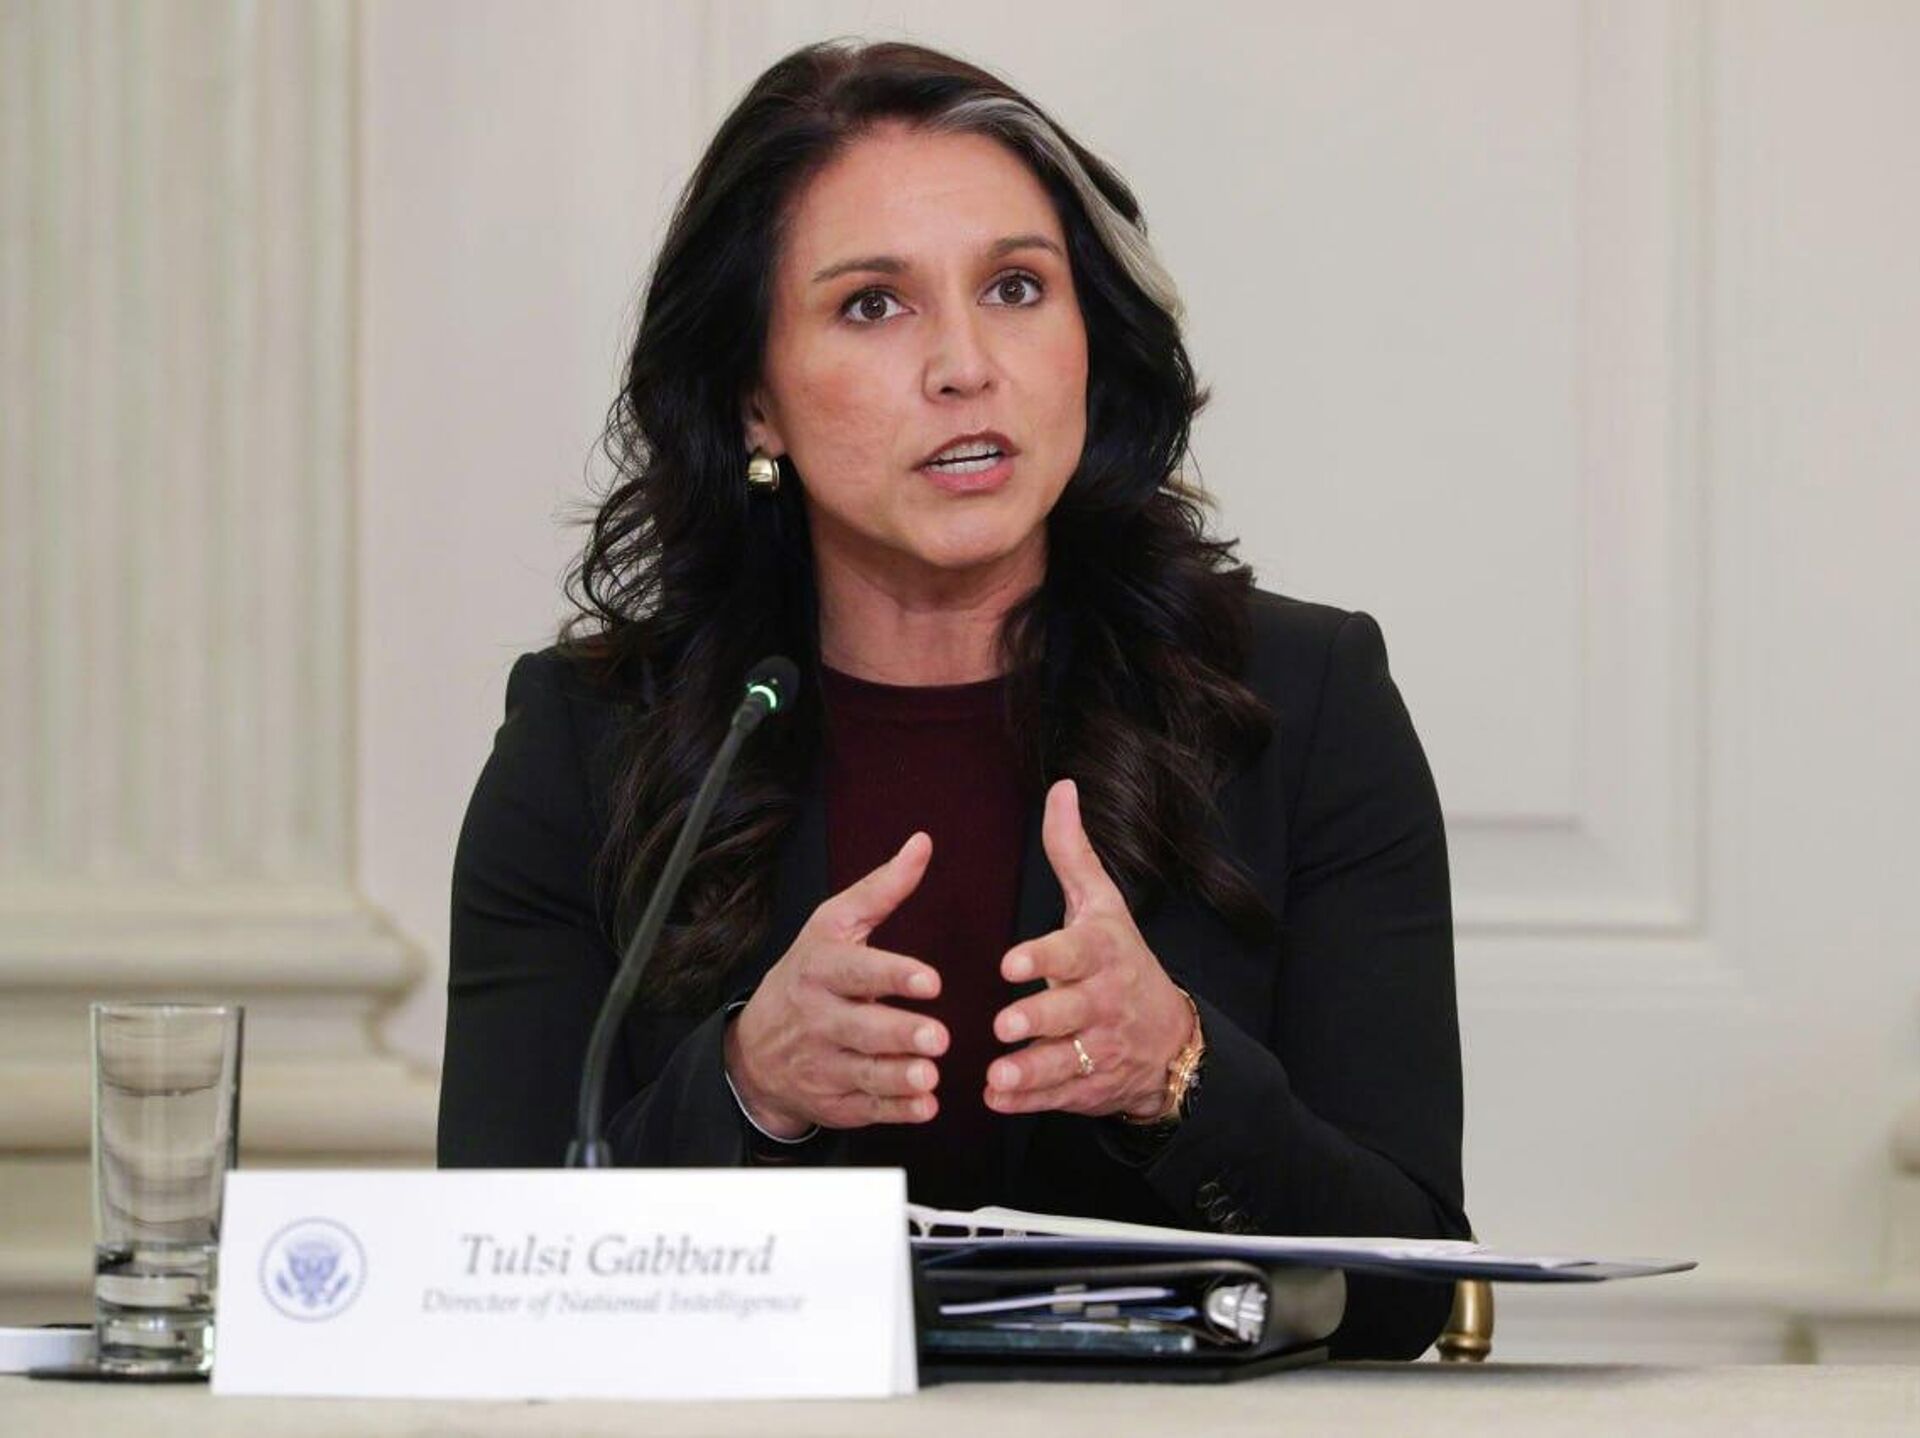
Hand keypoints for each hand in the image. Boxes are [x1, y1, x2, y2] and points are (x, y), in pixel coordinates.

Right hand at [725, 833, 948, 1136]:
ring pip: (864, 1072)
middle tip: (938, 1036)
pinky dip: (896, 1111)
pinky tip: (924, 1107)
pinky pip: (867, 1107)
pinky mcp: (835, 1100)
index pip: (856, 971)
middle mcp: (819, 1018)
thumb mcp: (834, 924)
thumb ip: (882, 889)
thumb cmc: (808, 975)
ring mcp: (825, 1063)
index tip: (930, 980)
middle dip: (899, 1033)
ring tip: (931, 1075)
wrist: (756, 1048)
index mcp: (821, 968)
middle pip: (861, 1027)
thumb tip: (922, 844)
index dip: (893, 975)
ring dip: (900, 1077)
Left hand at [985, 780, 1192, 1119]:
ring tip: (996, 1075)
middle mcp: (1103, 1002)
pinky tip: (997, 1100)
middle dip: (1037, 1019)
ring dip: (1030, 1070)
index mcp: (1102, 953)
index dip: (1045, 957)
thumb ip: (1074, 852)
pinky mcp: (1089, 1084)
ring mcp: (1099, 1048)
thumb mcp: (1103, 905)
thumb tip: (1062, 788)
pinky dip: (1028, 1101)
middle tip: (1003, 1024)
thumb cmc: (1122, 959)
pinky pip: (1058, 1096)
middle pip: (1070, 1011)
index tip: (1012, 961)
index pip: (1076, 953)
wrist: (1170, 1040)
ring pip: (1064, 1061)